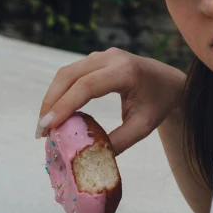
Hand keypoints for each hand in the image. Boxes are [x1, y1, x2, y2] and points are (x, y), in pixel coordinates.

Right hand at [35, 47, 185, 155]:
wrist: (171, 83)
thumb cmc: (159, 105)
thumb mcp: (143, 127)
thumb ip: (118, 142)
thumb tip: (88, 156)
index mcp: (126, 71)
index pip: (86, 86)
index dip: (64, 105)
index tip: (48, 126)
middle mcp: (112, 57)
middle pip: (69, 75)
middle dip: (51, 102)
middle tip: (41, 130)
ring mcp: (103, 55)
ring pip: (66, 73)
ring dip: (52, 97)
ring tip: (45, 125)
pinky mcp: (96, 59)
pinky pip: (72, 74)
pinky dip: (60, 92)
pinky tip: (56, 113)